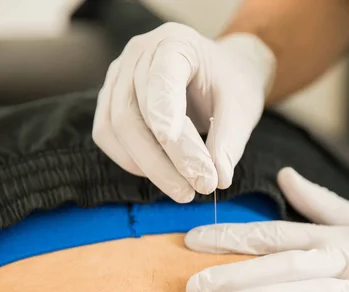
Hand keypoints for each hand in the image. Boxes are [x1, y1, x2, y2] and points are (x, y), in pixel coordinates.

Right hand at [92, 23, 275, 202]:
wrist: (218, 74)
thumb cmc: (230, 85)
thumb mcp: (241, 108)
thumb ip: (229, 141)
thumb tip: (218, 180)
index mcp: (176, 43)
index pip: (162, 76)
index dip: (163, 111)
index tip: (172, 142)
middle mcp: (139, 54)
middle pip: (135, 110)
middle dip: (166, 157)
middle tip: (198, 187)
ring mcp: (119, 75)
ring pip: (117, 126)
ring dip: (149, 167)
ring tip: (184, 191)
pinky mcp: (111, 100)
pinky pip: (107, 134)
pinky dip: (132, 161)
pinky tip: (161, 175)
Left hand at [184, 168, 348, 291]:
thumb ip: (322, 204)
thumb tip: (286, 176)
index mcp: (338, 238)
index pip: (274, 234)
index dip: (231, 237)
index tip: (191, 241)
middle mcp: (348, 261)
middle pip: (283, 265)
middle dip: (234, 275)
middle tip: (192, 286)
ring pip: (312, 291)